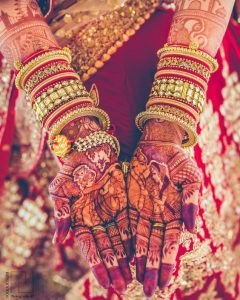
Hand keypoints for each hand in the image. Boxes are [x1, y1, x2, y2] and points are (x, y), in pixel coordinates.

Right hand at [49, 118, 131, 293]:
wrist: (92, 146)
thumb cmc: (75, 166)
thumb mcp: (62, 187)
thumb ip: (61, 211)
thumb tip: (58, 240)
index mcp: (81, 219)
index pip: (91, 249)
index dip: (100, 267)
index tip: (108, 285)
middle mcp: (98, 219)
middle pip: (108, 250)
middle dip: (116, 270)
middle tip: (126, 290)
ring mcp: (112, 212)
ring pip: (121, 241)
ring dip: (128, 260)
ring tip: (138, 278)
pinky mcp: (125, 202)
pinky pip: (132, 224)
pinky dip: (136, 239)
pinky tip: (142, 254)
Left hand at [127, 119, 201, 296]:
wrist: (158, 145)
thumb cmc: (178, 160)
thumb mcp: (191, 179)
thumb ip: (192, 202)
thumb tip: (191, 229)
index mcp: (175, 213)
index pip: (170, 242)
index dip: (166, 262)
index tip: (163, 282)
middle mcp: (158, 216)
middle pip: (153, 246)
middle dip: (150, 268)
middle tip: (146, 291)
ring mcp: (143, 210)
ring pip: (138, 240)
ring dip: (136, 260)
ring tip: (132, 280)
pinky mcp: (129, 202)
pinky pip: (126, 224)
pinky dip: (124, 240)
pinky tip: (122, 256)